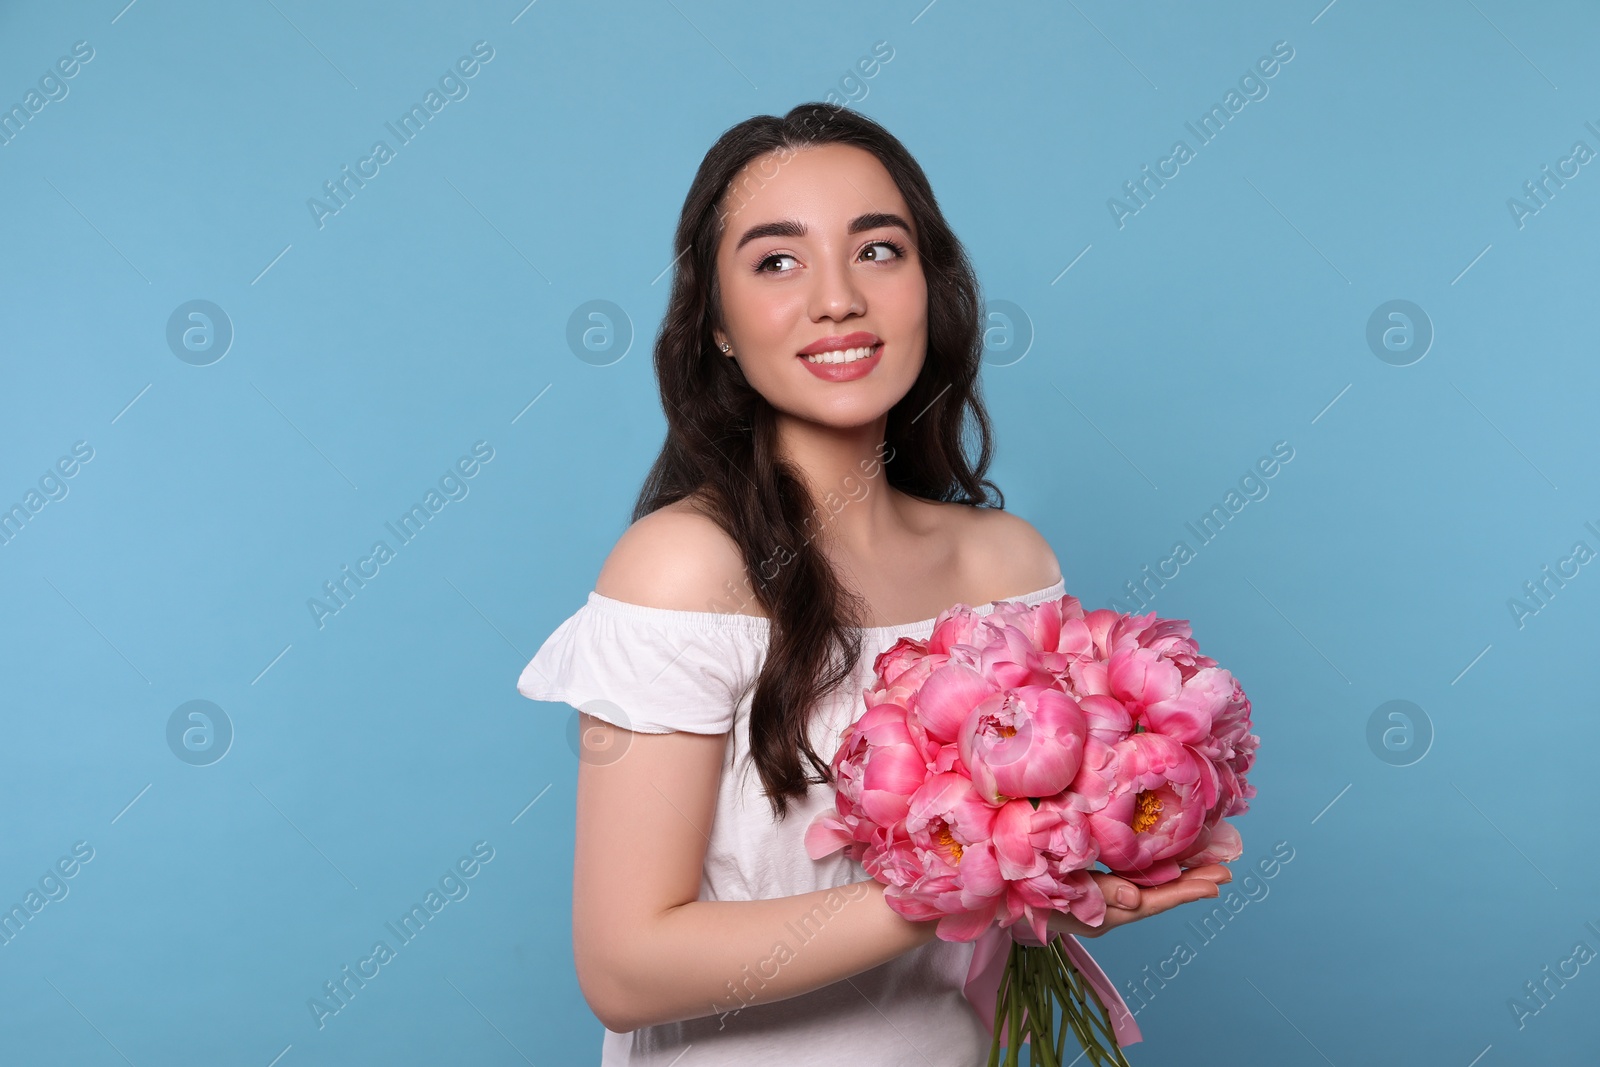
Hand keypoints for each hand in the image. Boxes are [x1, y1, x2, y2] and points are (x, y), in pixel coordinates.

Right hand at [1041, 864, 1231, 940]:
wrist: (1002, 898)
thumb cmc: (1025, 890)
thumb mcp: (1059, 891)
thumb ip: (1097, 894)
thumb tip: (1135, 898)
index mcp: (1103, 913)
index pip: (1150, 902)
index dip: (1182, 893)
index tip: (1214, 886)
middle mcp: (1110, 911)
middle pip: (1157, 897)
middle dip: (1191, 884)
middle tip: (1226, 872)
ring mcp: (1104, 901)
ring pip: (1148, 889)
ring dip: (1179, 876)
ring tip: (1211, 866)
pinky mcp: (1097, 891)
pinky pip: (1133, 882)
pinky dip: (1155, 872)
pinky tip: (1170, 862)